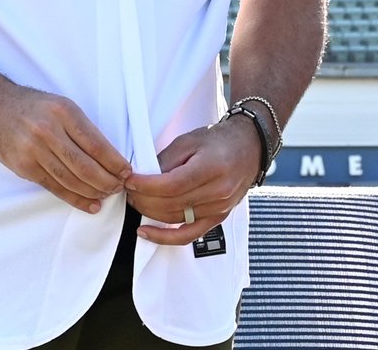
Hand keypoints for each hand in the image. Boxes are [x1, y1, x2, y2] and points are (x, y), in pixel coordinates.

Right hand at [0, 70, 131, 214]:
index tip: (127, 172)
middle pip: (85, 166)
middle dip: (107, 181)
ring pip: (70, 179)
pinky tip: (89, 203)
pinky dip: (74, 198)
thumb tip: (109, 156)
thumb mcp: (61, 105)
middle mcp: (48, 131)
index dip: (114, 162)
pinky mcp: (23, 167)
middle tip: (120, 187)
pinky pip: (54, 187)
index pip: (96, 144)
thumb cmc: (33, 106)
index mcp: (64, 112)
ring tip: (107, 195)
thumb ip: (82, 128)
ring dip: (93, 192)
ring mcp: (33, 151)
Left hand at [124, 114, 262, 245]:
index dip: (146, 185)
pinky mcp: (217, 218)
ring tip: (135, 202)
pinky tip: (146, 233)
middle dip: (143, 198)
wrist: (249, 149)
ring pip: (174, 219)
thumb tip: (143, 177)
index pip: (172, 184)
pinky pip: (188, 235)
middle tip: (128, 190)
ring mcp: (219, 208)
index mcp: (211, 168)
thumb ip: (166, 159)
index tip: (129, 180)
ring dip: (149, 213)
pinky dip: (165, 237)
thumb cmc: (219, 141)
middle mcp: (218, 191)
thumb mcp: (190, 140)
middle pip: (171, 204)